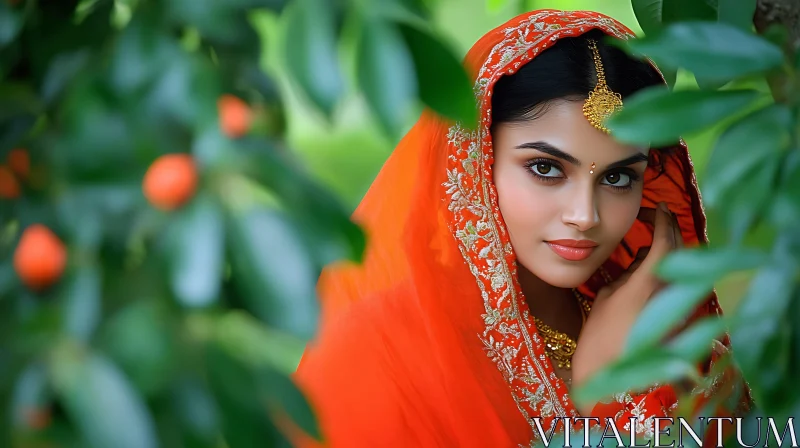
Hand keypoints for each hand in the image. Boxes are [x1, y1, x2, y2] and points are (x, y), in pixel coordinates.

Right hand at [571, 202, 682, 414]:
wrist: (610, 376)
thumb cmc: (599, 336)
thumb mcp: (607, 295)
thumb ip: (628, 271)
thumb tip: (641, 256)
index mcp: (651, 281)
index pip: (666, 239)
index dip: (663, 219)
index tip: (659, 206)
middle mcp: (672, 291)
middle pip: (680, 252)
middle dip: (669, 232)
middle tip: (654, 221)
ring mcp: (679, 308)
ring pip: (681, 270)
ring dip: (670, 254)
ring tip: (649, 247)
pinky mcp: (681, 322)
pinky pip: (679, 288)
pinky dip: (669, 275)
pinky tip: (651, 276)